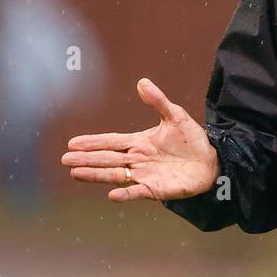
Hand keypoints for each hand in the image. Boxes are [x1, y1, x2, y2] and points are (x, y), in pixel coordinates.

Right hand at [61, 78, 218, 201]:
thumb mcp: (175, 116)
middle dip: (86, 159)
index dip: (92, 142)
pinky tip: (111, 194)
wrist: (211, 161)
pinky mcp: (156, 189)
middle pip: (107, 159)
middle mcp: (138, 160)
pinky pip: (137, 192)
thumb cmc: (192, 140)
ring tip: (76, 173)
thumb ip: (158, 101)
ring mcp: (145, 175)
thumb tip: (142, 82)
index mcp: (139, 142)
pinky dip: (125, 193)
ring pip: (115, 174)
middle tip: (65, 159)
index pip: (111, 142)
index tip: (73, 143)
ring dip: (96, 175)